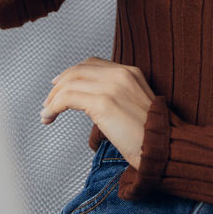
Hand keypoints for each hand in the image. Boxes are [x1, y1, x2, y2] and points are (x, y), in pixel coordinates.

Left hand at [39, 57, 157, 169]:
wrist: (166, 149)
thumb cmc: (153, 137)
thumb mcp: (137, 107)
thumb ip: (118, 98)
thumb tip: (92, 105)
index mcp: (131, 72)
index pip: (93, 63)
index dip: (73, 72)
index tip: (59, 84)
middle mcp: (121, 74)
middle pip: (78, 70)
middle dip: (59, 85)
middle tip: (49, 100)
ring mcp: (112, 86)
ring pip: (70, 83)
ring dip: (53, 98)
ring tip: (46, 113)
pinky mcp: (103, 103)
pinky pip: (67, 98)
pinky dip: (53, 107)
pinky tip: (49, 117)